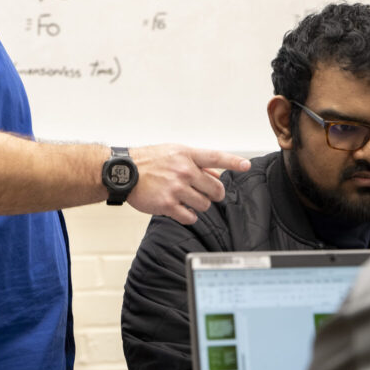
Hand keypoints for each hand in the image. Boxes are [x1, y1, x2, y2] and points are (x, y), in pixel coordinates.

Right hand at [126, 145, 249, 224]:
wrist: (123, 172)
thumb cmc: (147, 161)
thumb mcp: (173, 153)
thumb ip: (196, 163)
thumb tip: (215, 174)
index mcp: (186, 155)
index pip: (215, 157)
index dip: (234, 161)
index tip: (246, 165)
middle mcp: (183, 170)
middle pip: (215, 189)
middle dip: (214, 194)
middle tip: (208, 194)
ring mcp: (176, 188)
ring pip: (204, 204)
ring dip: (199, 205)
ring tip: (188, 200)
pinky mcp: (168, 204)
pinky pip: (190, 216)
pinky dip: (189, 215)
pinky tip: (182, 210)